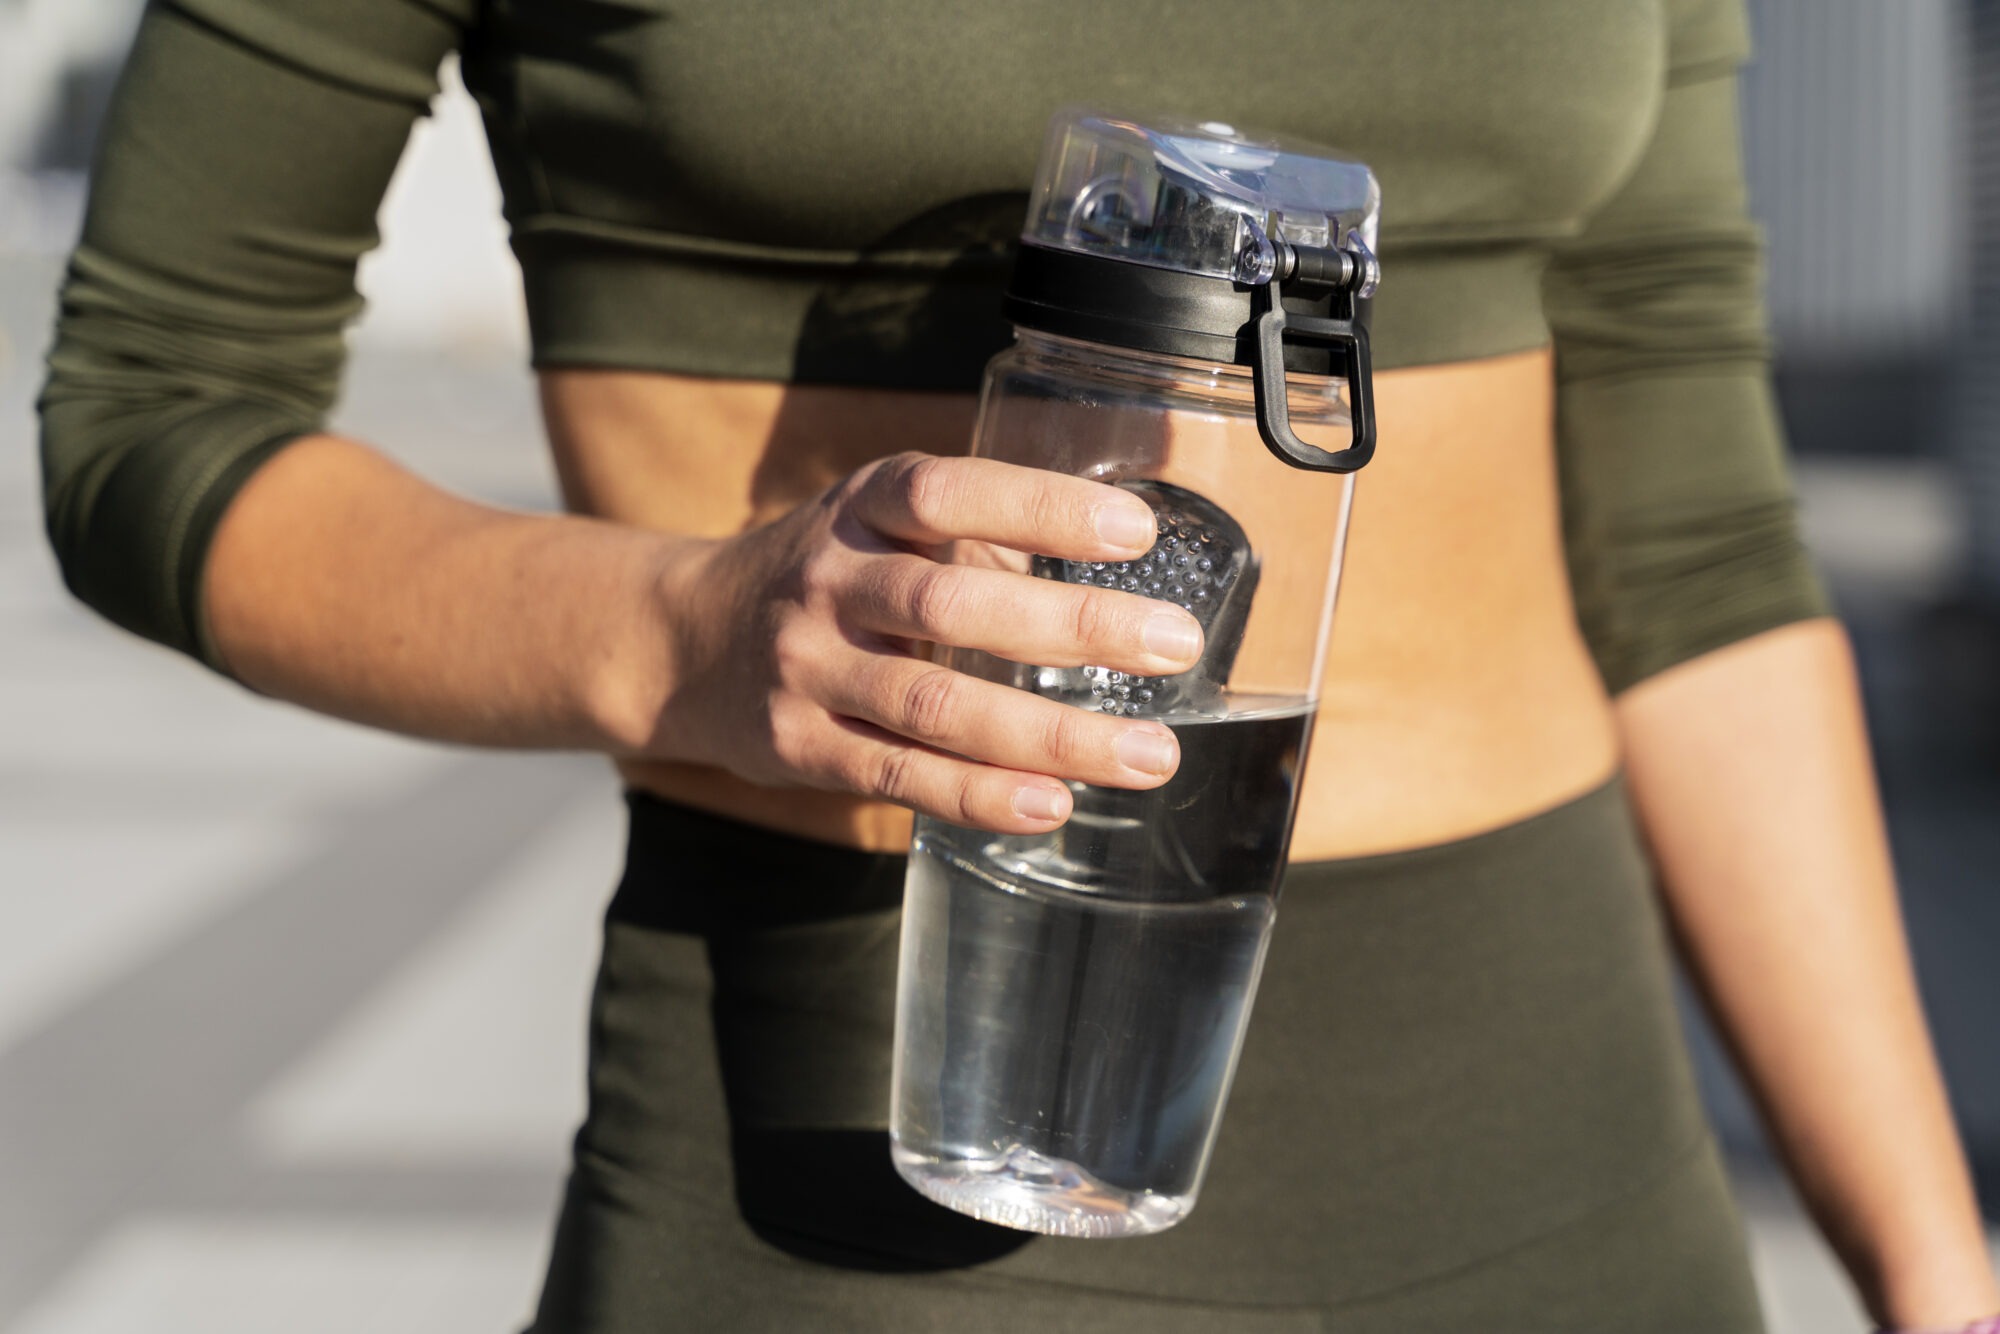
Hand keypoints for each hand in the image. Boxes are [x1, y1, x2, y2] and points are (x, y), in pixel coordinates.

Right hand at [640, 452, 1204, 832]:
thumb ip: (977, 542)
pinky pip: (897, 775)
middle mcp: (829, 579)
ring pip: (935, 705)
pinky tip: (1049, 804)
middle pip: (954, 606)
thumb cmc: (829, 575)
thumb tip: (1119, 578)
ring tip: (1146, 755)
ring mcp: (808, 666)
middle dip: (1074, 628)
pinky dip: (979, 794)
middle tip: (1175, 646)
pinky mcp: (798, 745)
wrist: (686, 640)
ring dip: (1050, 734)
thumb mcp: (882, 523)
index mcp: (862, 507)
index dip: (1041, 508)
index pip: (949, 495)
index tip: (1136, 532)